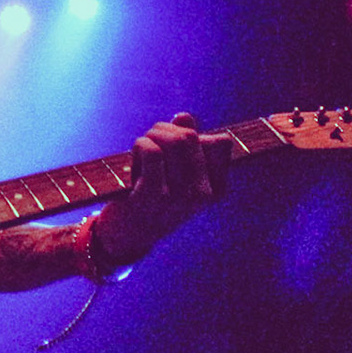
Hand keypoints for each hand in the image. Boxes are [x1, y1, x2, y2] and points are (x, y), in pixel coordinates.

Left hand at [93, 113, 231, 267]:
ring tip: (142, 152)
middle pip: (190, 137)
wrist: (129, 235)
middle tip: (150, 142)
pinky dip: (141, 145)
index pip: (221, 143)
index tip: (175, 149)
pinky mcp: (152, 196)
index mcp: (216, 190)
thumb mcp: (178, 172)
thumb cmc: (155, 198)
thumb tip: (184, 117)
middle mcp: (201, 195)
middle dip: (165, 130)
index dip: (194, 135)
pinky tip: (135, 156)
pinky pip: (152, 151)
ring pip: (172, 140)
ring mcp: (178, 197)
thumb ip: (187, 142)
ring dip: (151, 137)